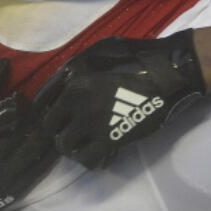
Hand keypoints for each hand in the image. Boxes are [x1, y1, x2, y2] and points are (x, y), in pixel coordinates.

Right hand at [0, 60, 56, 210]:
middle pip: (27, 129)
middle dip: (46, 105)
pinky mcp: (15, 190)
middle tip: (62, 85)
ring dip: (53, 123)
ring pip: (39, 146)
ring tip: (64, 102)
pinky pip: (43, 165)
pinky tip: (59, 128)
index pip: (4, 115)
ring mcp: (3, 179)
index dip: (21, 99)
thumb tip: (6, 64)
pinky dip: (53, 144)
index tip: (29, 87)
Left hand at [33, 30, 205, 169]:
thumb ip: (78, 68)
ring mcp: (91, 121)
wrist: (168, 73)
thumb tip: (64, 82)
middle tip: (70, 130)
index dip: (46, 110)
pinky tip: (99, 152)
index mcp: (71, 76)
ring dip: (72, 146)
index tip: (54, 115)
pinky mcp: (109, 139)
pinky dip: (90, 159)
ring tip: (84, 143)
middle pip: (50, 125)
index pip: (42, 101)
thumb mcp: (99, 51)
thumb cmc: (136, 57)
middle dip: (58, 129)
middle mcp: (75, 99)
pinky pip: (87, 159)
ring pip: (65, 146)